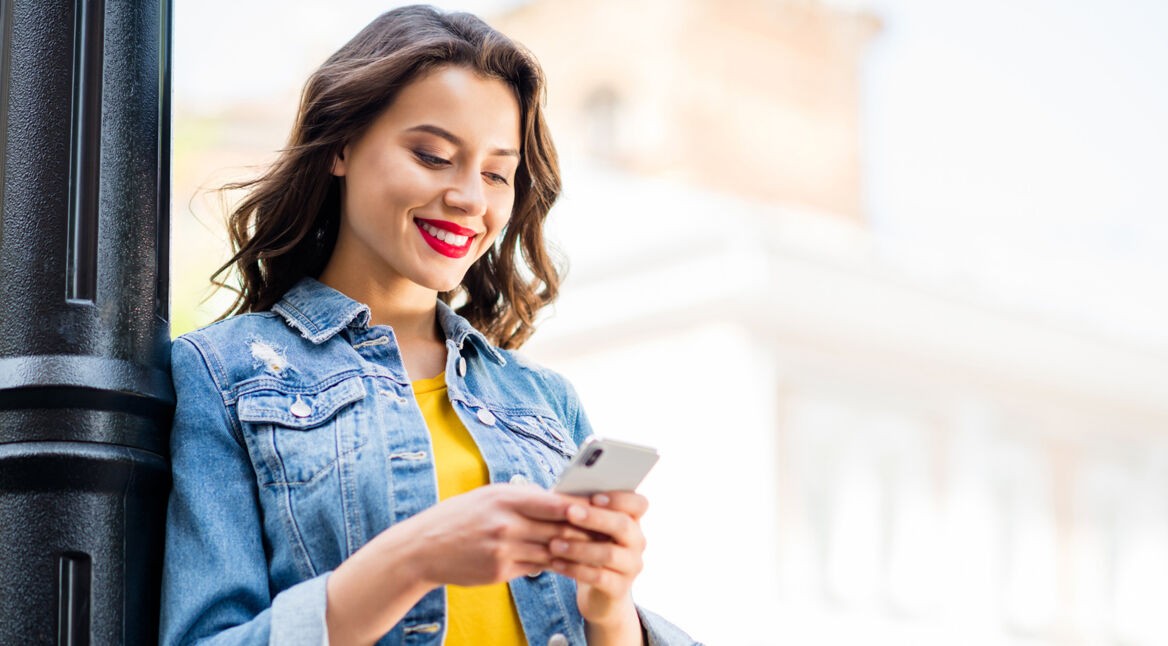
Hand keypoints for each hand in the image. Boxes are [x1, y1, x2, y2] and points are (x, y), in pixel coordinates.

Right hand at [406, 483, 589, 586]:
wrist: (423, 547)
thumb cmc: (460, 516)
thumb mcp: (489, 495)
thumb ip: (522, 496)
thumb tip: (558, 499)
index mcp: (506, 498)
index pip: (555, 503)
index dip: (583, 507)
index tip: (603, 507)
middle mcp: (506, 524)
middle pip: (559, 529)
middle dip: (585, 531)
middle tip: (609, 531)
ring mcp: (503, 550)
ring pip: (551, 552)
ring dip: (574, 552)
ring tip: (595, 550)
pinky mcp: (500, 571)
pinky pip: (535, 567)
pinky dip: (552, 564)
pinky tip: (565, 562)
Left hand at [549, 491, 647, 632]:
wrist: (598, 591)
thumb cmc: (589, 547)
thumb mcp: (590, 528)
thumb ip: (583, 510)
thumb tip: (560, 495)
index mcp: (632, 520)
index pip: (639, 503)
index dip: (620, 498)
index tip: (594, 497)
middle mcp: (637, 542)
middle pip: (623, 525)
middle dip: (595, 518)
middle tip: (569, 512)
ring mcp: (632, 566)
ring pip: (609, 554)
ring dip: (579, 547)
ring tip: (554, 544)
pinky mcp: (620, 588)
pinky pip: (599, 577)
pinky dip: (575, 569)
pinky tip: (555, 563)